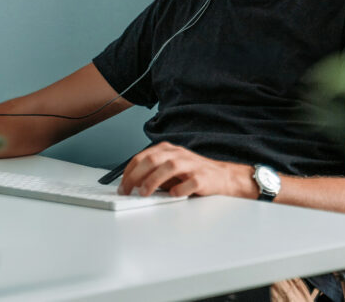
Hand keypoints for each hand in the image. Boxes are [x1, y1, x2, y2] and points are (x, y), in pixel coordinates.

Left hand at [117, 142, 254, 197]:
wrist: (222, 176)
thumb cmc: (192, 173)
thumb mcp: (169, 169)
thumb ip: (152, 172)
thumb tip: (132, 184)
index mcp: (167, 150)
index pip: (142, 157)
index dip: (129, 171)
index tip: (122, 185)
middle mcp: (177, 154)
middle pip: (151, 159)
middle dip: (135, 176)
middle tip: (127, 190)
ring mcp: (191, 164)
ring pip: (168, 167)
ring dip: (153, 181)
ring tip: (144, 193)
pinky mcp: (202, 177)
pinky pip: (189, 183)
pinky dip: (179, 190)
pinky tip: (173, 195)